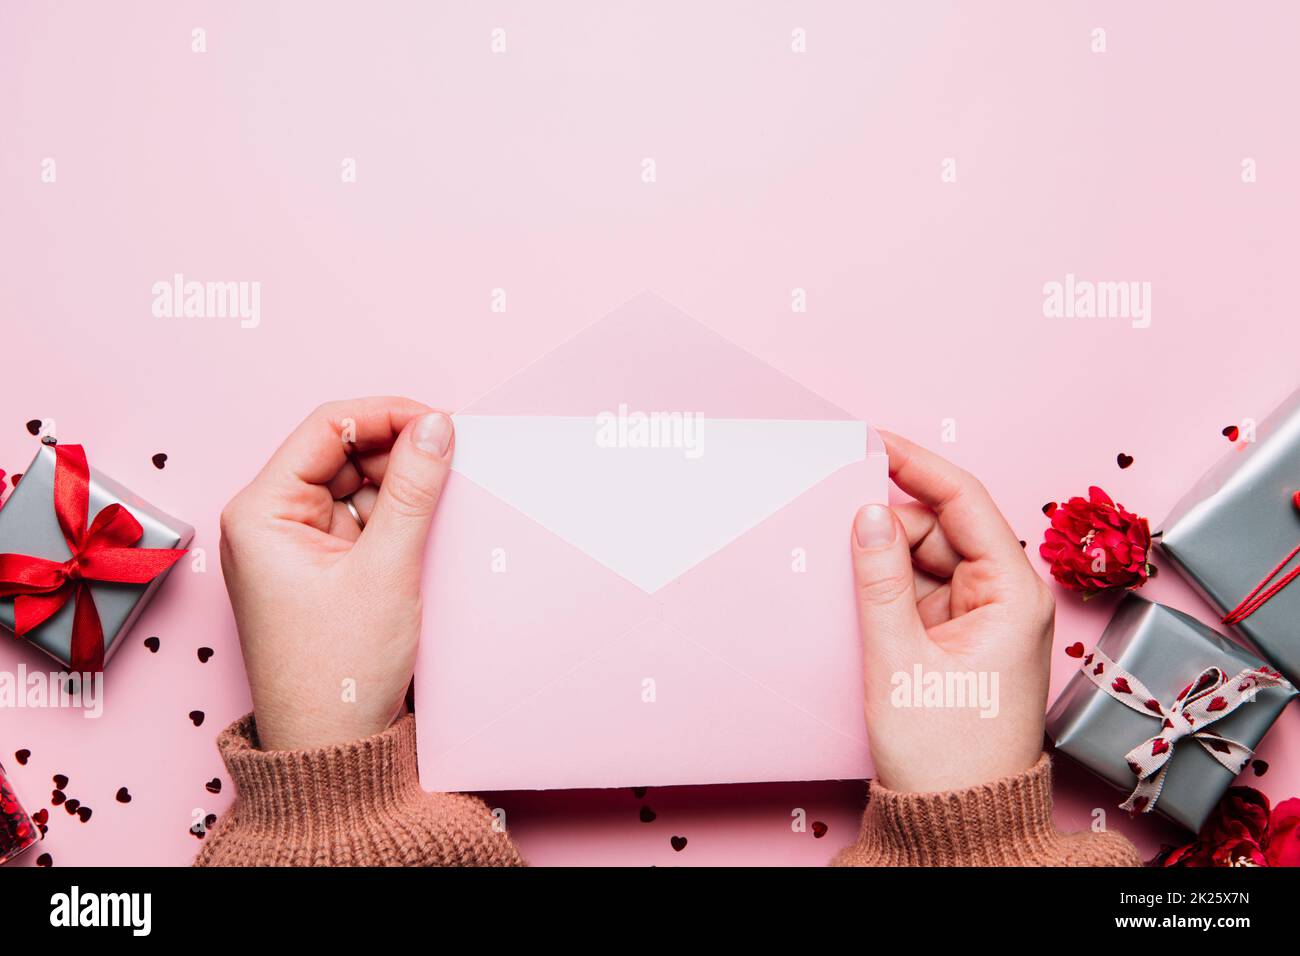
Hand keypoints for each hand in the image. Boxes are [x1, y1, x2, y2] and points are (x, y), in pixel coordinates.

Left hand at [219, 397, 453, 750]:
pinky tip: (425, 532)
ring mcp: (296, 545)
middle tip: (451, 462)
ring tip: (438, 510)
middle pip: (342, 453)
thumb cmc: (337, 674)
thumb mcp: (386, 570)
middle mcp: (270, 521)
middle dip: (397, 454)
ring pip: (357, 485)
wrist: (333, 750)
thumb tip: (437, 426)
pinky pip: (363, 521)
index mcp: (261, 512)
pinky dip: (396, 519)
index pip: (326, 429)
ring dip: (401, 489)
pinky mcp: (321, 568)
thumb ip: (415, 490)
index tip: (440, 421)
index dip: (386, 415)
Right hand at [852, 431, 1053, 792]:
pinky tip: (855, 593)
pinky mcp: (959, 636)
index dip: (917, 465)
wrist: (958, 819)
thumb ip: (879, 580)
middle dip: (888, 526)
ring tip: (841, 572)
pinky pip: (920, 589)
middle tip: (835, 522)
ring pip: (925, 558)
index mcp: (1011, 594)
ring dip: (884, 560)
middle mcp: (1005, 597)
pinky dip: (887, 587)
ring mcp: (982, 616)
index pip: (964, 501)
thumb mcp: (899, 660)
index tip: (872, 441)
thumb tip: (867, 514)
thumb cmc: (947, 754)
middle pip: (939, 528)